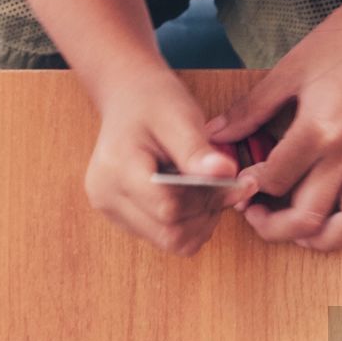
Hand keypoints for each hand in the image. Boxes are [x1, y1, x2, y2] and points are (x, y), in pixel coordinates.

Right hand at [85, 70, 252, 255]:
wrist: (129, 100)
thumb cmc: (153, 103)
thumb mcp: (179, 117)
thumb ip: (198, 150)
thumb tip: (225, 173)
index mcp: (116, 170)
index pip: (169, 209)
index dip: (207, 199)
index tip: (234, 180)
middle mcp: (107, 197)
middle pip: (170, 232)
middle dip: (206, 213)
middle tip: (223, 185)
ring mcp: (113, 212)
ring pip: (172, 241)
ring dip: (200, 221)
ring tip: (205, 187)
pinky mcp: (125, 220)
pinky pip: (167, 237)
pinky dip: (189, 222)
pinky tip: (192, 195)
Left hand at [206, 3, 341, 251]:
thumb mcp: (290, 70)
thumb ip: (251, 108)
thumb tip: (216, 132)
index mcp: (316, 129)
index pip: (275, 179)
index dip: (249, 190)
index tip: (238, 187)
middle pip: (311, 214)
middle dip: (278, 229)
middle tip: (260, 220)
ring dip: (331, 236)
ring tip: (309, 232)